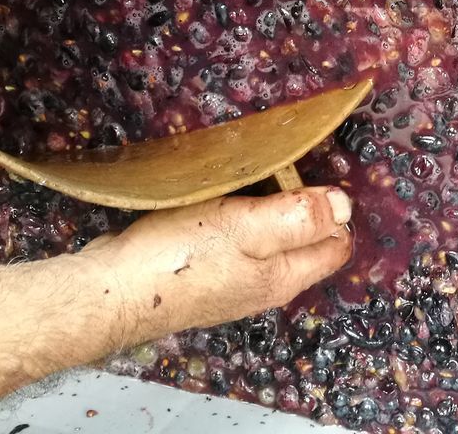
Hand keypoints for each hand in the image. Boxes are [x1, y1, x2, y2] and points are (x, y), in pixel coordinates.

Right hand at [89, 185, 354, 343]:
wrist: (111, 293)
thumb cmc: (182, 257)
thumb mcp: (248, 227)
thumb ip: (298, 218)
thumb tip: (346, 206)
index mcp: (285, 277)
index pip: (335, 245)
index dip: (335, 209)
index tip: (315, 172)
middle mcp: (265, 285)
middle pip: (302, 241)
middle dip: (302, 203)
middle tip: (282, 164)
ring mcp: (233, 283)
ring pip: (268, 239)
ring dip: (266, 207)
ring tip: (253, 172)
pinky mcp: (204, 275)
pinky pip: (235, 241)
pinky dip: (236, 216)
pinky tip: (220, 196)